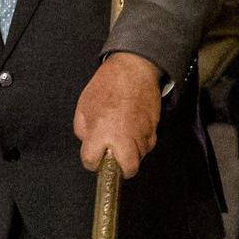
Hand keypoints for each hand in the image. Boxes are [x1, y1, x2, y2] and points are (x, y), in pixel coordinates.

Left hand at [75, 51, 163, 178]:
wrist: (135, 69)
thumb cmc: (108, 85)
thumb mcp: (84, 107)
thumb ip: (84, 130)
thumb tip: (90, 142)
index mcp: (101, 134)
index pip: (92, 163)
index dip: (91, 159)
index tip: (93, 153)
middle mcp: (124, 139)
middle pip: (128, 170)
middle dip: (120, 167)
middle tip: (113, 155)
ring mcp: (142, 135)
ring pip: (139, 157)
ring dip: (131, 152)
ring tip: (124, 134)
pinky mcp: (155, 129)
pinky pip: (147, 144)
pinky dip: (141, 141)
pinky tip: (133, 127)